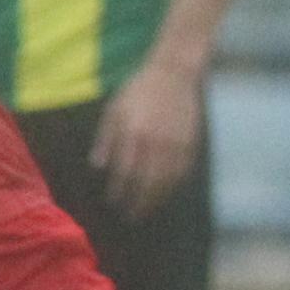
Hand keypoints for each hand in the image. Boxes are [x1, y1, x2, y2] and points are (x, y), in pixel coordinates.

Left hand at [94, 59, 205, 215]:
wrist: (174, 73)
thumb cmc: (139, 89)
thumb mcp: (115, 109)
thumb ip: (106, 139)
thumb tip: (98, 167)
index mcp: (134, 134)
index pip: (125, 172)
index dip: (119, 191)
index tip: (114, 203)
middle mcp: (156, 143)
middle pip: (146, 183)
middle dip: (138, 203)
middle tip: (131, 216)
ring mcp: (176, 145)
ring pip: (167, 182)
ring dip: (156, 200)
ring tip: (148, 210)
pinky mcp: (191, 144)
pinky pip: (182, 173)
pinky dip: (173, 187)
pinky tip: (166, 193)